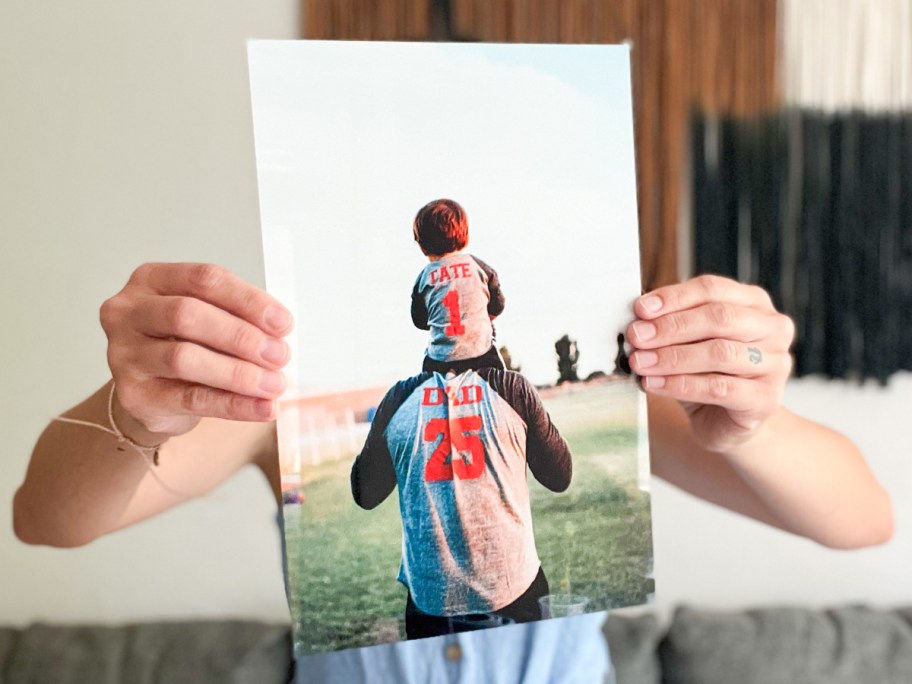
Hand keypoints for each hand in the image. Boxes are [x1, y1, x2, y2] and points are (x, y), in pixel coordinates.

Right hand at [100, 263, 293, 437]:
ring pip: (184, 358)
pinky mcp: (134, 394)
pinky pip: (190, 399)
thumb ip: (237, 318)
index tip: (283, 323)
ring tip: (274, 384)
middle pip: (188, 315)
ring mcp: (124, 354)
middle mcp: (128, 312)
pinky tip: (262, 407)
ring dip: (239, 373)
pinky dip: (233, 404)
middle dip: (241, 336)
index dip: (248, 300)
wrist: (149, 392)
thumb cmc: (183, 344)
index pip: (204, 279)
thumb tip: (279, 334)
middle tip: (280, 355)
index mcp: (151, 279)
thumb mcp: (207, 319)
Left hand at [627, 275, 793, 451]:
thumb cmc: (706, 373)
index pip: (712, 289)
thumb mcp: (688, 341)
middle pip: (719, 318)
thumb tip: (640, 319)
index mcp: (754, 302)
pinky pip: (718, 388)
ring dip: (672, 357)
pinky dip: (680, 385)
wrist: (724, 422)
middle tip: (637, 337)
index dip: (674, 297)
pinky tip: (654, 384)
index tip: (641, 309)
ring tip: (640, 362)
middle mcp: (772, 328)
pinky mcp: (765, 399)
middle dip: (671, 327)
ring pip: (719, 353)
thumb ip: (670, 324)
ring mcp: (775, 364)